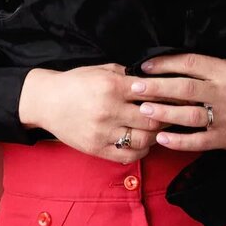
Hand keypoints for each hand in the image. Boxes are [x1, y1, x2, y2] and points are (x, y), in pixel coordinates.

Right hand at [18, 63, 178, 160]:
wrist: (46, 101)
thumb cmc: (76, 83)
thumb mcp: (102, 70)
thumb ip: (128, 75)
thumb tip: (155, 80)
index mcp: (112, 87)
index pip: (152, 93)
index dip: (170, 96)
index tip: (179, 97)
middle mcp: (108, 110)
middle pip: (152, 119)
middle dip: (168, 117)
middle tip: (176, 116)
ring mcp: (102, 132)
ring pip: (143, 140)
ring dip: (156, 136)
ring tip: (159, 130)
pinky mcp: (96, 148)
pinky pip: (127, 155)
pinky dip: (141, 151)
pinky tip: (144, 143)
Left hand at [127, 52, 225, 151]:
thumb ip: (204, 68)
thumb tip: (166, 64)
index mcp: (225, 71)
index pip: (191, 63)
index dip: (165, 64)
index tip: (145, 66)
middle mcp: (225, 93)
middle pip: (186, 88)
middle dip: (158, 87)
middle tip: (135, 87)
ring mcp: (225, 118)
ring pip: (190, 115)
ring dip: (164, 112)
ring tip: (143, 109)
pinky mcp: (225, 138)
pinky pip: (198, 140)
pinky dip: (179, 141)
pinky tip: (162, 138)